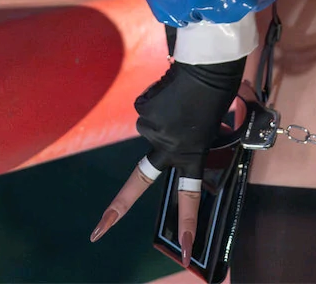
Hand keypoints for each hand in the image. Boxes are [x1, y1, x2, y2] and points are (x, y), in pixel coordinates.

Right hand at [89, 56, 244, 265]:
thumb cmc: (218, 90)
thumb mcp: (211, 123)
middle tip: (97, 233)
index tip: (184, 252)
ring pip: (151, 128)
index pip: (189, 195)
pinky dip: (157, 101)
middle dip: (115, 210)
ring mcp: (152, 130)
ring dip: (163, 114)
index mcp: (192, 153)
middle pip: (138, 181)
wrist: (208, 62)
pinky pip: (146, 109)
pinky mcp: (142, 110)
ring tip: (182, 96)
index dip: (187, 223)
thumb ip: (192, 137)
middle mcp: (168, 148)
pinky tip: (170, 89)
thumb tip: (176, 132)